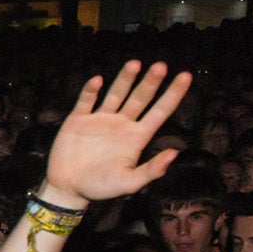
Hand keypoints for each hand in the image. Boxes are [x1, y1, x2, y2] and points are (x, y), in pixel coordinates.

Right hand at [41, 61, 191, 209]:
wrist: (67, 188)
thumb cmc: (99, 187)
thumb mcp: (128, 183)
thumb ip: (151, 170)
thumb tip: (174, 153)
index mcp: (136, 137)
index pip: (159, 112)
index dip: (173, 94)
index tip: (185, 76)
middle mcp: (121, 124)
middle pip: (140, 98)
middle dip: (150, 82)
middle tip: (161, 66)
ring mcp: (100, 120)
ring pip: (116, 94)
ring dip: (125, 79)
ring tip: (134, 64)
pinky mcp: (78, 119)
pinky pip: (86, 100)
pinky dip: (91, 90)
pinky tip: (97, 81)